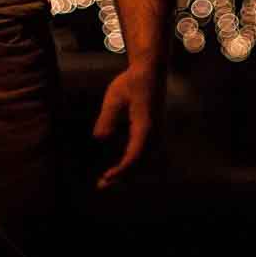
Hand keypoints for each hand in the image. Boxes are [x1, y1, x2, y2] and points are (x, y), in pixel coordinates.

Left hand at [91, 63, 165, 190]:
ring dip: (127, 171)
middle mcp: (154, 133)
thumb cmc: (132, 81)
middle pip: (140, 163)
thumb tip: (99, 138)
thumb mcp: (114, 96)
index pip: (135, 155)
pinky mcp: (154, 131)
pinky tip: (118, 165)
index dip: (121, 170)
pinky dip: (132, 162)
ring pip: (143, 159)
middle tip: (101, 185)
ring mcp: (156, 133)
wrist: (151, 70)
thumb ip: (106, 118)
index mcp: (146, 126)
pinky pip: (144, 152)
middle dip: (122, 176)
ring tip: (107, 179)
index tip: (107, 178)